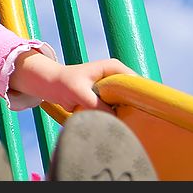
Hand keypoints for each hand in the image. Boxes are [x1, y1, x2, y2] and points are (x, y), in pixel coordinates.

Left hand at [8, 50, 136, 113]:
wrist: (52, 85)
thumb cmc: (64, 84)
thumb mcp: (79, 93)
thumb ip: (96, 105)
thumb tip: (113, 120)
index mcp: (115, 68)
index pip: (136, 82)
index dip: (140, 97)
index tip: (140, 111)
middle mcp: (118, 77)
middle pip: (135, 95)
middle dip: (134, 108)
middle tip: (132, 122)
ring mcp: (115, 89)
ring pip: (128, 104)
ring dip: (125, 114)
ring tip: (122, 125)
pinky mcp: (110, 100)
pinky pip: (120, 110)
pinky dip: (117, 117)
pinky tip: (115, 125)